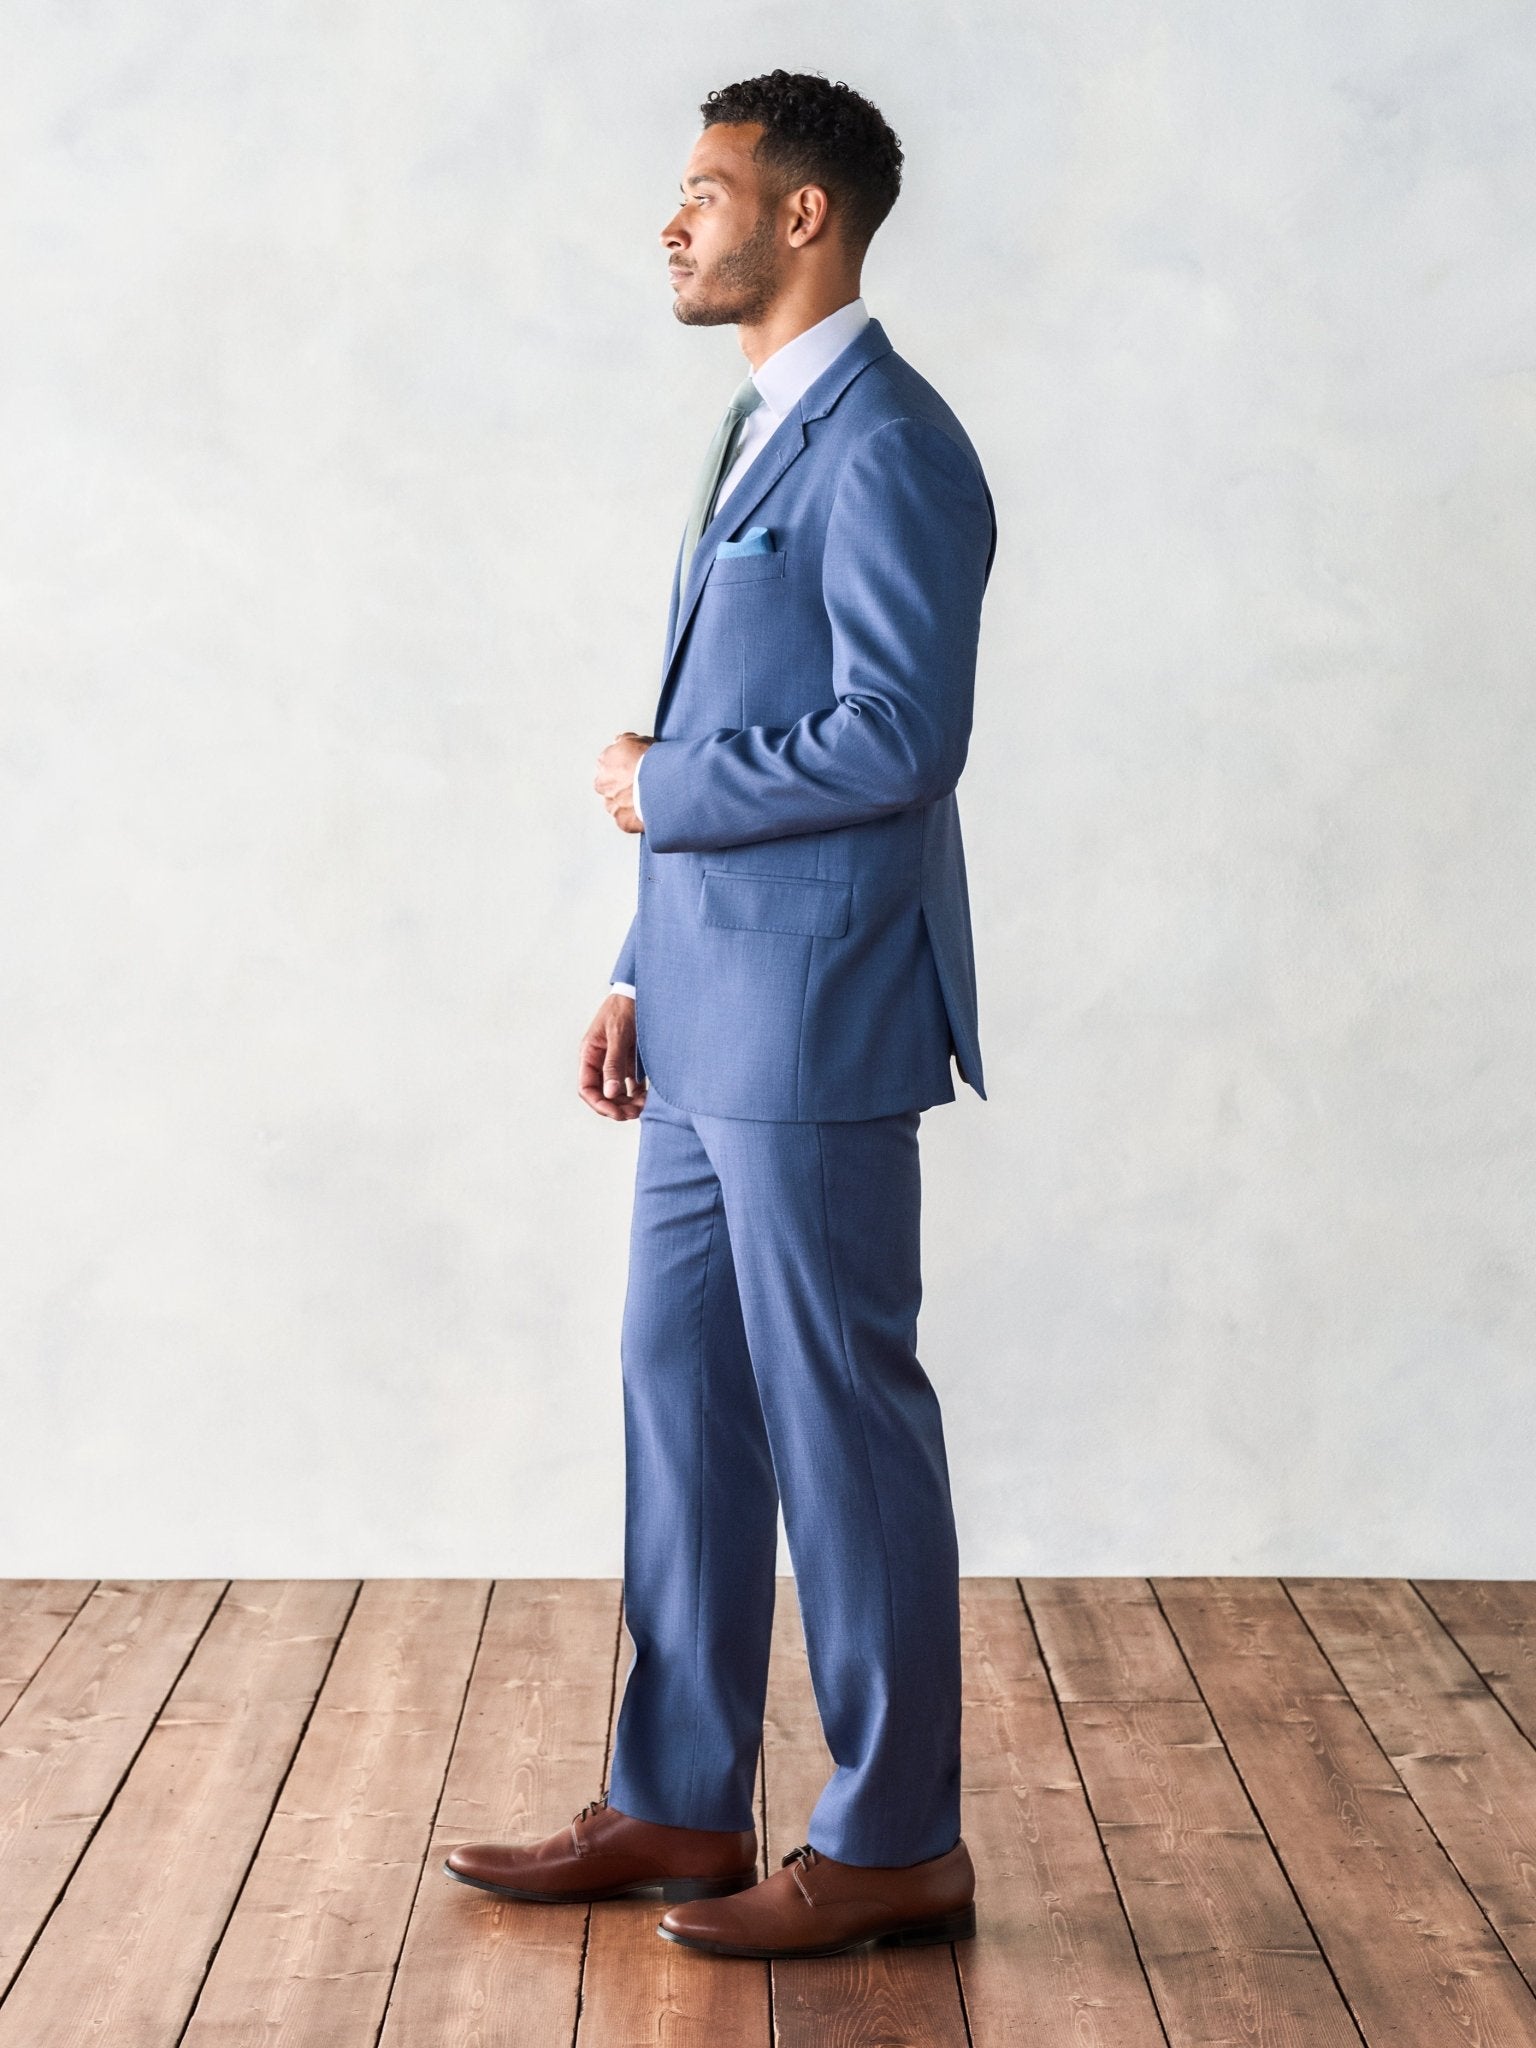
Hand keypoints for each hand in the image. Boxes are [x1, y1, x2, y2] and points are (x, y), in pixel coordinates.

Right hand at [579, 991, 646, 1119]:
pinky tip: (648, 1099)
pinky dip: (638, 1094)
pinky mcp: (630, 1061)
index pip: (587, 1088)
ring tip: (643, 1109)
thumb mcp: (618, 1035)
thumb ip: (613, 1064)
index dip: (599, 1104)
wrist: (641, 992)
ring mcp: (615, 1062)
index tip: (616, 1113)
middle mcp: (600, 1061)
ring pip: (617, 1092)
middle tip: (633, 1115)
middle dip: (615, 1107)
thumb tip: (610, 1093)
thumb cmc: (625, 1008)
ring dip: (627, 1103)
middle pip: (602, 1093)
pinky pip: (631, 1084)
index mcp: (590, 1054)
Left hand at [594, 731, 652, 833]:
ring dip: (627, 803)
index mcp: (604, 762)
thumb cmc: (652, 760)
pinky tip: (648, 811)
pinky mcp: (622, 821)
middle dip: (621, 786)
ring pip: (616, 805)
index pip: (608, 765)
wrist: (662, 782)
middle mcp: (603, 784)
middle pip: (609, 786)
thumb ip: (624, 741)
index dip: (622, 768)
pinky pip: (627, 820)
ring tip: (646, 800)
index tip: (633, 770)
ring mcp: (611, 804)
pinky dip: (636, 818)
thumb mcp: (639, 739)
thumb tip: (618, 742)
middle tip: (640, 785)